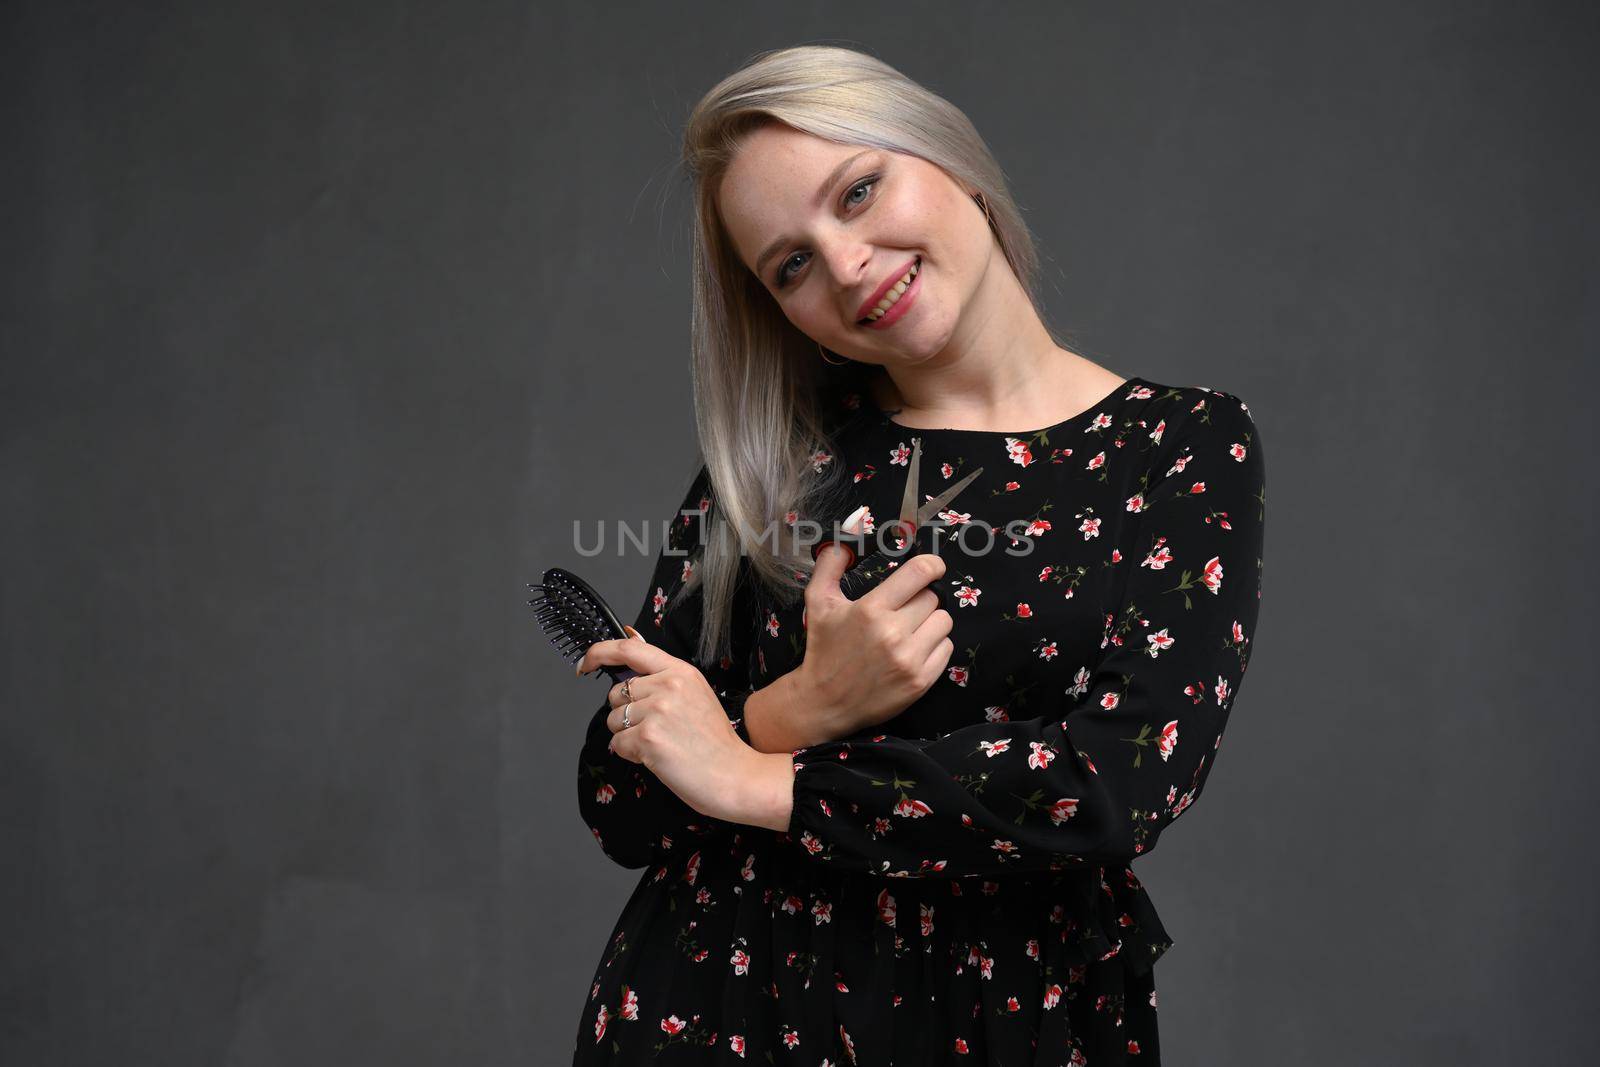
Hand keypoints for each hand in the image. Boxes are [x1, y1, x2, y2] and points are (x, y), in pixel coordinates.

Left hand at [576, 626, 788, 828]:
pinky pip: (617, 743)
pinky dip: (630, 754)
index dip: (599, 653)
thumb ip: (663, 679)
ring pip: (614, 720)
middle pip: (616, 693)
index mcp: (680, 671)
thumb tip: (628, 665)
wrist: (734, 775)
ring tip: (661, 744)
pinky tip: (657, 757)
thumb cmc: (715, 743)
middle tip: (657, 729)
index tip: (586, 663)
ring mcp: (657, 711)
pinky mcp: (647, 738)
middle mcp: (668, 686)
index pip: (629, 649)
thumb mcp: (695, 695)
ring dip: (627, 736)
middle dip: (625, 714)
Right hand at [787, 507, 954, 742]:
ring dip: (930, 622)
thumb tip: (845, 540)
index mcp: (871, 610)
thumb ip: (829, 565)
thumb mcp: (818, 602)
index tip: (931, 567)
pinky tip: (914, 651)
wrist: (824, 702)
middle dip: (920, 599)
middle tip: (903, 610)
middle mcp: (893, 633)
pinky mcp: (921, 681)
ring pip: (944, 622)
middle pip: (933, 598)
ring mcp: (909, 659)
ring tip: (910, 631)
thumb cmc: (823, 648)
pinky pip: (947, 649)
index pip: (920, 573)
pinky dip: (934, 647)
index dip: (931, 565)